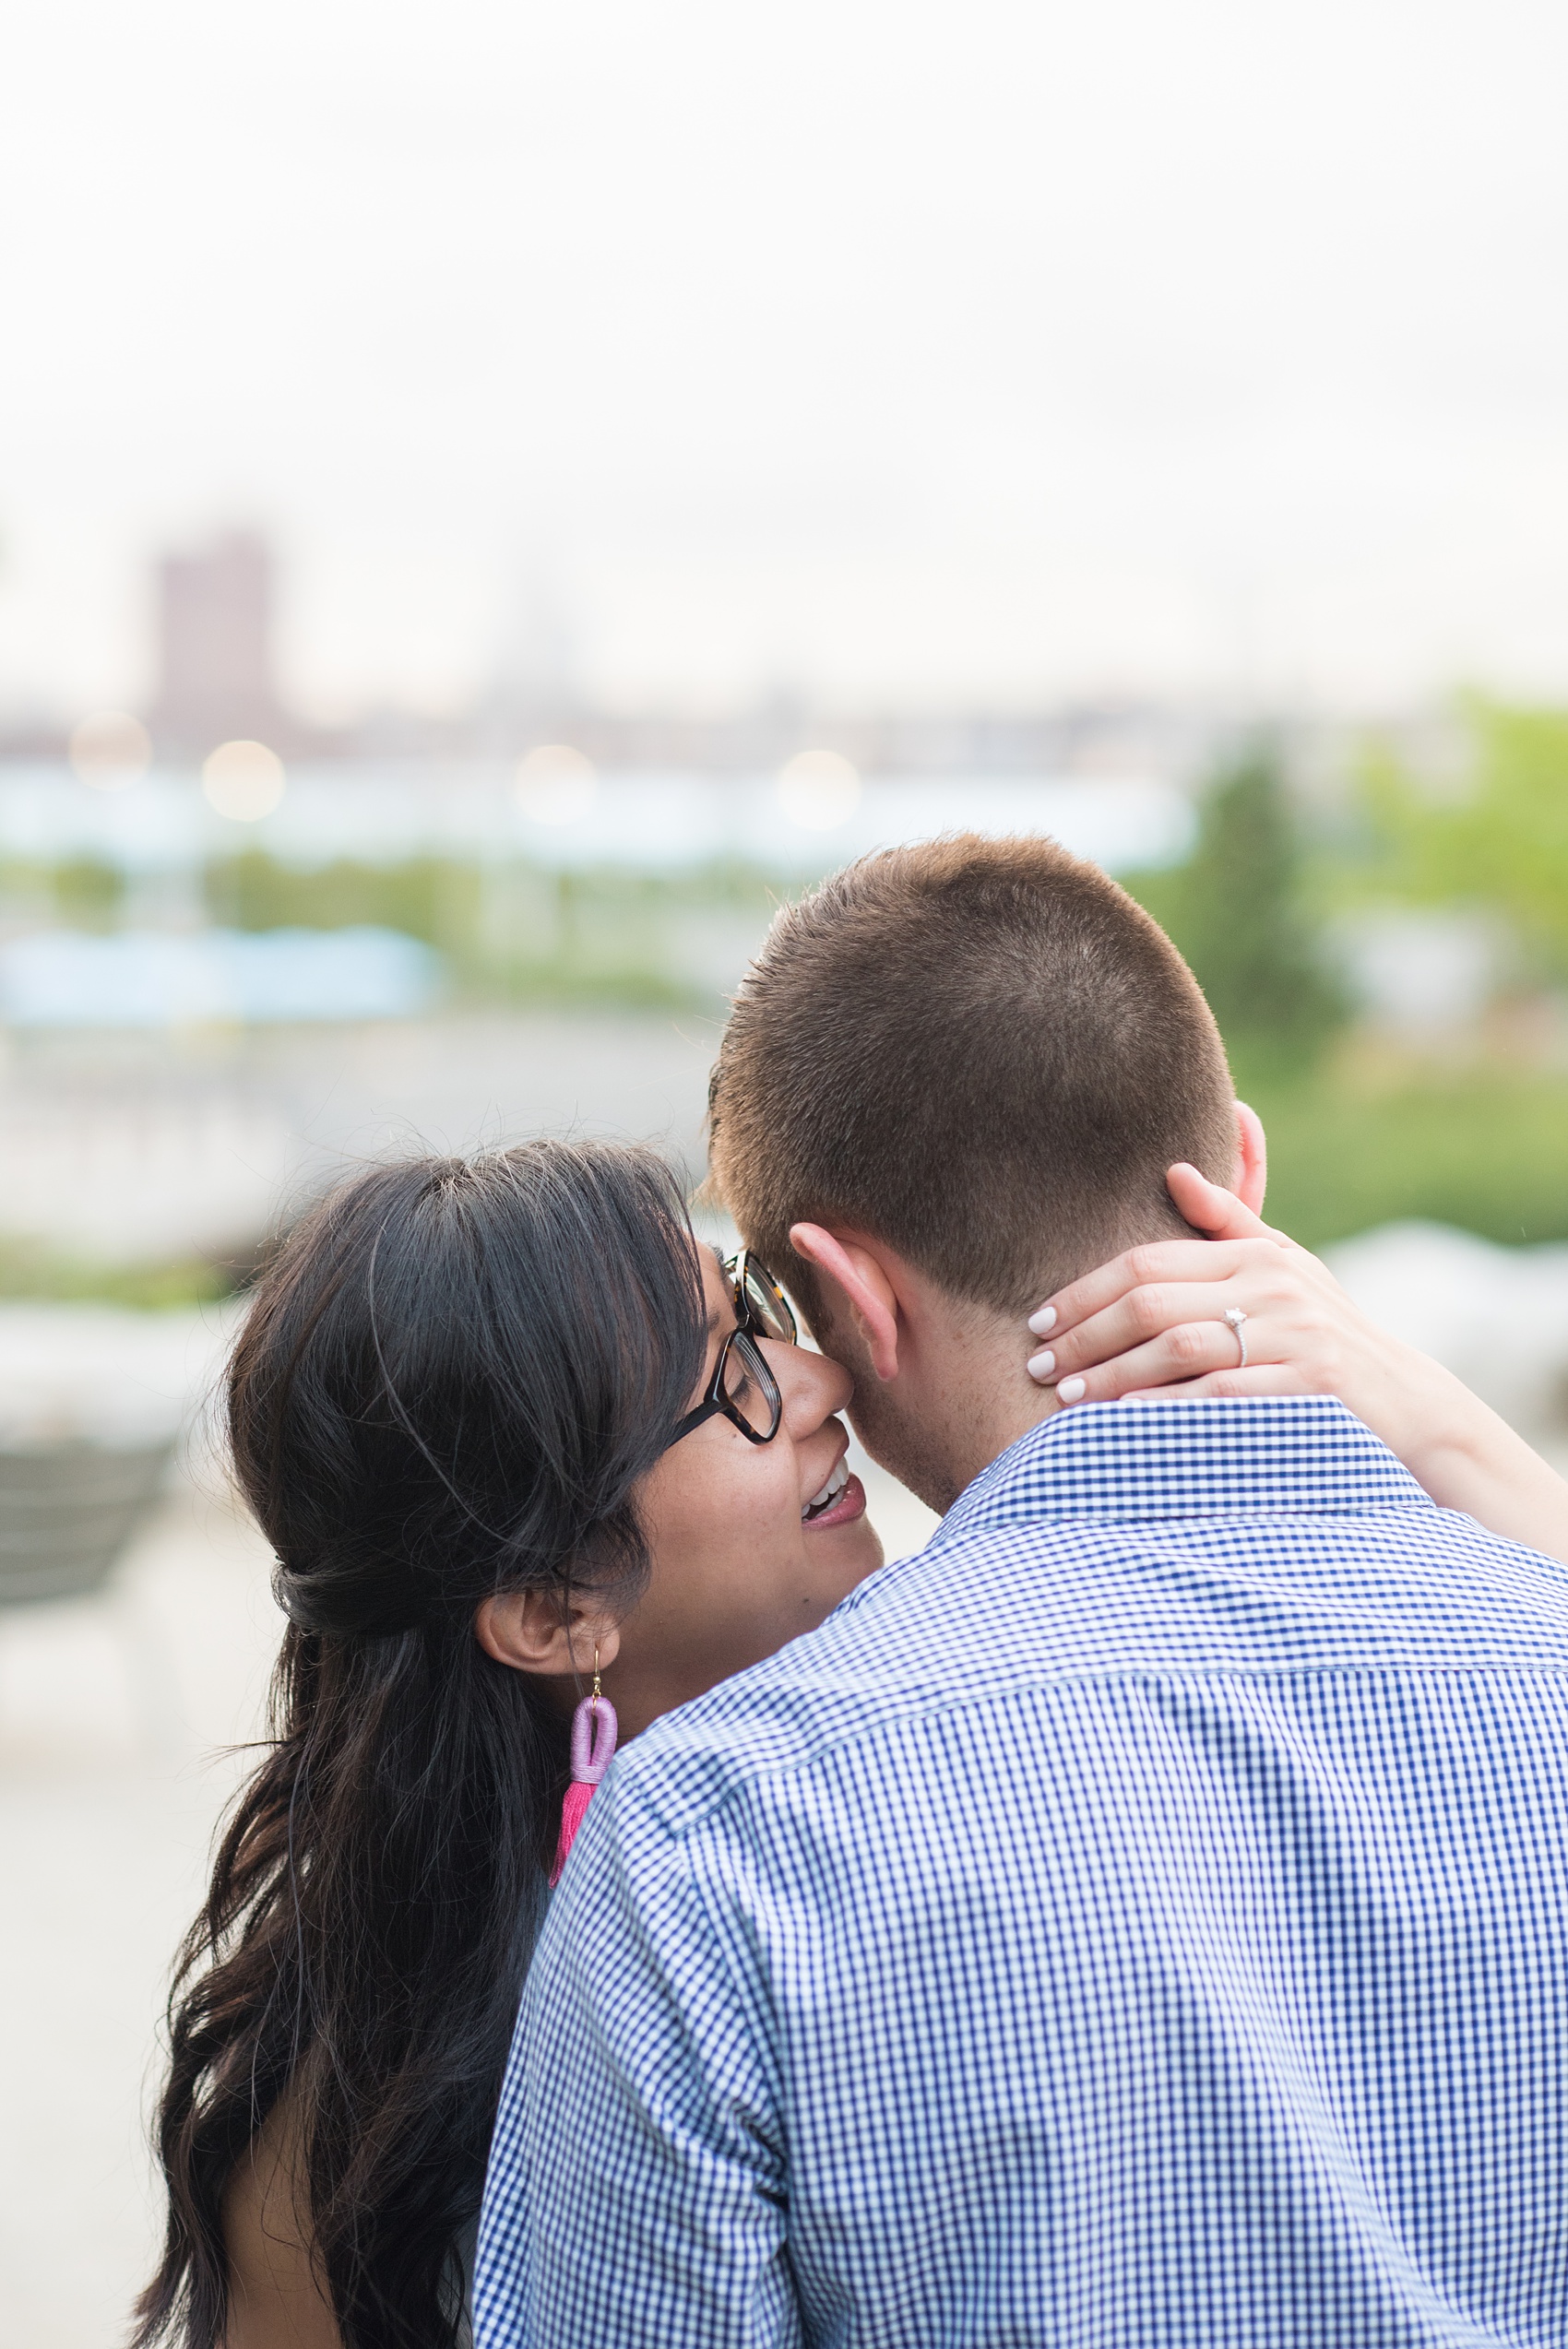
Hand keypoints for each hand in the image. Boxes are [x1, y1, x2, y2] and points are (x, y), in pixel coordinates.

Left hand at [1024, 1163, 1445, 1457]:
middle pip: (1152, 1303)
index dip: (1086, 1291)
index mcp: (1255, 1255)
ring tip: (1067, 1397)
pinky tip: (1123, 1420)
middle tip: (1038, 1365)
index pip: (1149, 1263)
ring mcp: (1292, 1336)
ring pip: (1178, 1347)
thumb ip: (1229, 1222)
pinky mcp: (1309, 1385)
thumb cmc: (1328, 1332)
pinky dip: (1167, 1407)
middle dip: (1085, 1335)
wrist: (1405, 1401)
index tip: (1039, 1320)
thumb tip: (1174, 1171)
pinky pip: (1220, 1393)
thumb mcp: (1285, 1268)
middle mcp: (1272, 1287)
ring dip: (1112, 1374)